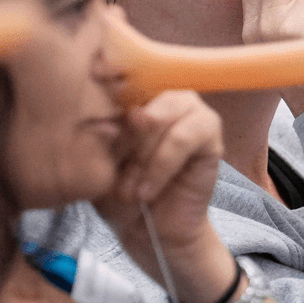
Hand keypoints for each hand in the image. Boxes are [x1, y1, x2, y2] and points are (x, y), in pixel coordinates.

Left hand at [93, 90, 233, 302]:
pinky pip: (184, 137)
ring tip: (129, 192)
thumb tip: (124, 117)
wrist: (150, 233)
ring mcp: (189, 110)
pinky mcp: (209, 132)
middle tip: (113, 179)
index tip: (94, 73)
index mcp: (130, 95)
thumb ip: (107, 137)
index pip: (118, 72)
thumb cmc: (120, 195)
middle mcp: (160, 95)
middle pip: (139, 95)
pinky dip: (161, 164)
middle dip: (122, 140)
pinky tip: (146, 191)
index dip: (107, 69)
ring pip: (161, 116)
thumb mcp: (100, 166)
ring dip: (142, 157)